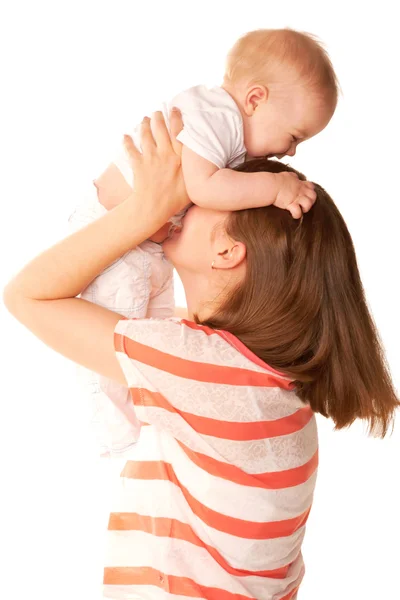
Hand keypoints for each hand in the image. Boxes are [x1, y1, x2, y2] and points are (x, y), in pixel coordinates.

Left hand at [123, 108, 189, 230]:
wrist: (153, 208)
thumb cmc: (175, 200)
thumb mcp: (192, 185)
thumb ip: (195, 171)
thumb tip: (202, 163)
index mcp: (180, 157)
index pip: (178, 131)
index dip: (176, 118)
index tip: (174, 109)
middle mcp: (165, 153)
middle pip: (160, 128)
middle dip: (157, 117)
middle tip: (156, 112)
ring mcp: (150, 157)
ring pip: (145, 135)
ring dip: (143, 125)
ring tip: (144, 120)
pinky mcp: (138, 164)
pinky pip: (130, 149)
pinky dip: (127, 142)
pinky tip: (125, 136)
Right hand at [274, 172, 316, 218]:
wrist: (270, 185)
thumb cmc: (276, 180)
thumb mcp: (287, 175)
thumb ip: (292, 177)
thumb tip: (294, 177)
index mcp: (299, 183)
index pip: (311, 186)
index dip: (309, 191)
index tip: (304, 194)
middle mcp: (300, 190)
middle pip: (313, 196)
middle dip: (310, 201)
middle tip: (303, 203)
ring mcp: (296, 197)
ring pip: (308, 204)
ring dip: (305, 208)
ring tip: (299, 209)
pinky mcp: (291, 204)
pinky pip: (298, 212)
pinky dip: (296, 214)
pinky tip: (293, 214)